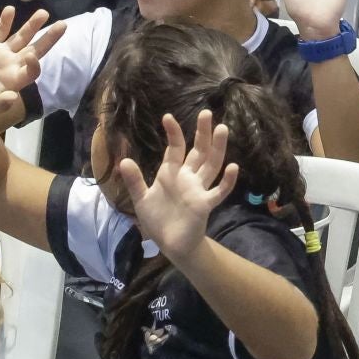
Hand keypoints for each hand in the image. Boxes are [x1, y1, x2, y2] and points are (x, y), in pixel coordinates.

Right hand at [0, 7, 66, 120]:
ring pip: (21, 36)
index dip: (34, 64)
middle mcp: (13, 63)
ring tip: (43, 13)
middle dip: (49, 38)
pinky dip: (4, 21)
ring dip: (32, 25)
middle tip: (63, 25)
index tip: (31, 57)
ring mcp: (1, 52)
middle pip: (35, 48)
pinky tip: (10, 10)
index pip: (32, 69)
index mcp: (16, 79)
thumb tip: (11, 98)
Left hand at [118, 110, 238, 262]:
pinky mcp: (205, 204)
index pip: (176, 149)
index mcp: (172, 174)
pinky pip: (219, 191)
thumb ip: (135, 180)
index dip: (173, 133)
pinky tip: (233, 167)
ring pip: (212, 165)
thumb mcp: (142, 199)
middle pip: (199, 151)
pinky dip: (228, 181)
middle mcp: (188, 177)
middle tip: (207, 114)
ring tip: (222, 129)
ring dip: (217, 148)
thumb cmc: (158, 220)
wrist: (170, 244)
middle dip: (202, 133)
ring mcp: (198, 189)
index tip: (167, 117)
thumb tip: (124, 160)